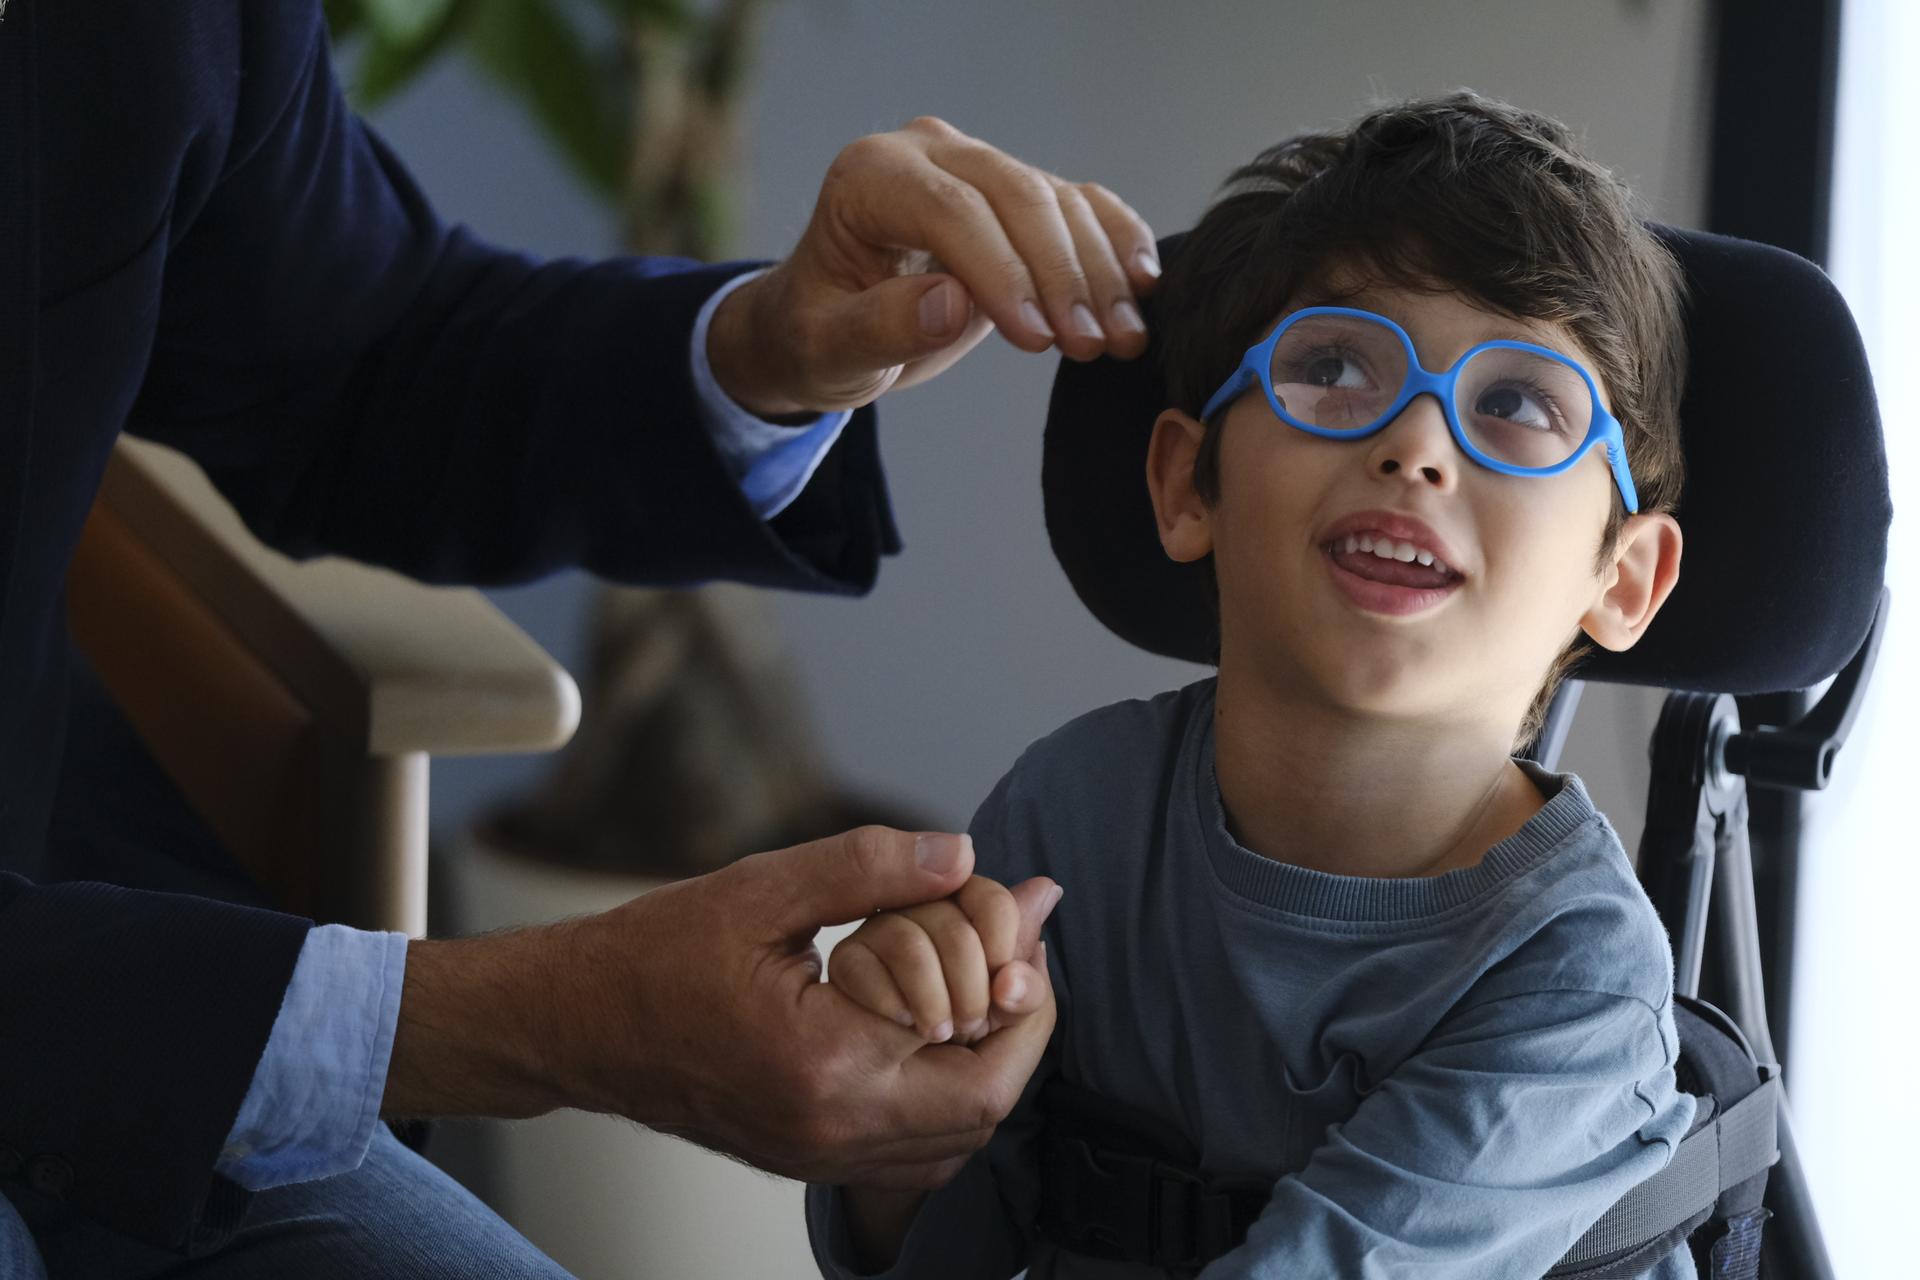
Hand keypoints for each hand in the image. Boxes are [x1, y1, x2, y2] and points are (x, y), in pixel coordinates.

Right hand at [383, 826, 1057, 1190]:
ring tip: (984, 985)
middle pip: (983, 1113)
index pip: (986, 1069)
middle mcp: (828, 1132)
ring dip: (987, 1066)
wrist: (571, 1022)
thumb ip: (872, 868)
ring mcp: (815, 1156)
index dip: (1031, 1001)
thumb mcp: (764, 888)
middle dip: (1019, 1030)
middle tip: (1018, 956)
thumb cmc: (654, 954)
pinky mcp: (802, 1158)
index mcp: (826, 1067)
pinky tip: (934, 1030)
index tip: (1029, 931)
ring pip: (952, 1143)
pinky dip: (945, 1098)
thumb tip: (964, 854)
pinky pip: (908, 1153)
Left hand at [707, 115, 1160, 417]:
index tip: (1039, 341)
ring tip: (1124, 341)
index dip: (1003, 273)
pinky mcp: (1017, 192)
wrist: (827, 325)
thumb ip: (880, 327)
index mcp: (869, 177)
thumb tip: (952, 303)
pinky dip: (1117, 243)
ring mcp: (978, 165)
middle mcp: (928, 153)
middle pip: (1017, 196)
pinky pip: (1082, 204)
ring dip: (1100, 272)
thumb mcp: (829, 350)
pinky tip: (1145, 288)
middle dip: (1062, 276)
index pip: (952, 212)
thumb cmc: (817, 336)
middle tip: (1092, 347)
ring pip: (1059, 201)